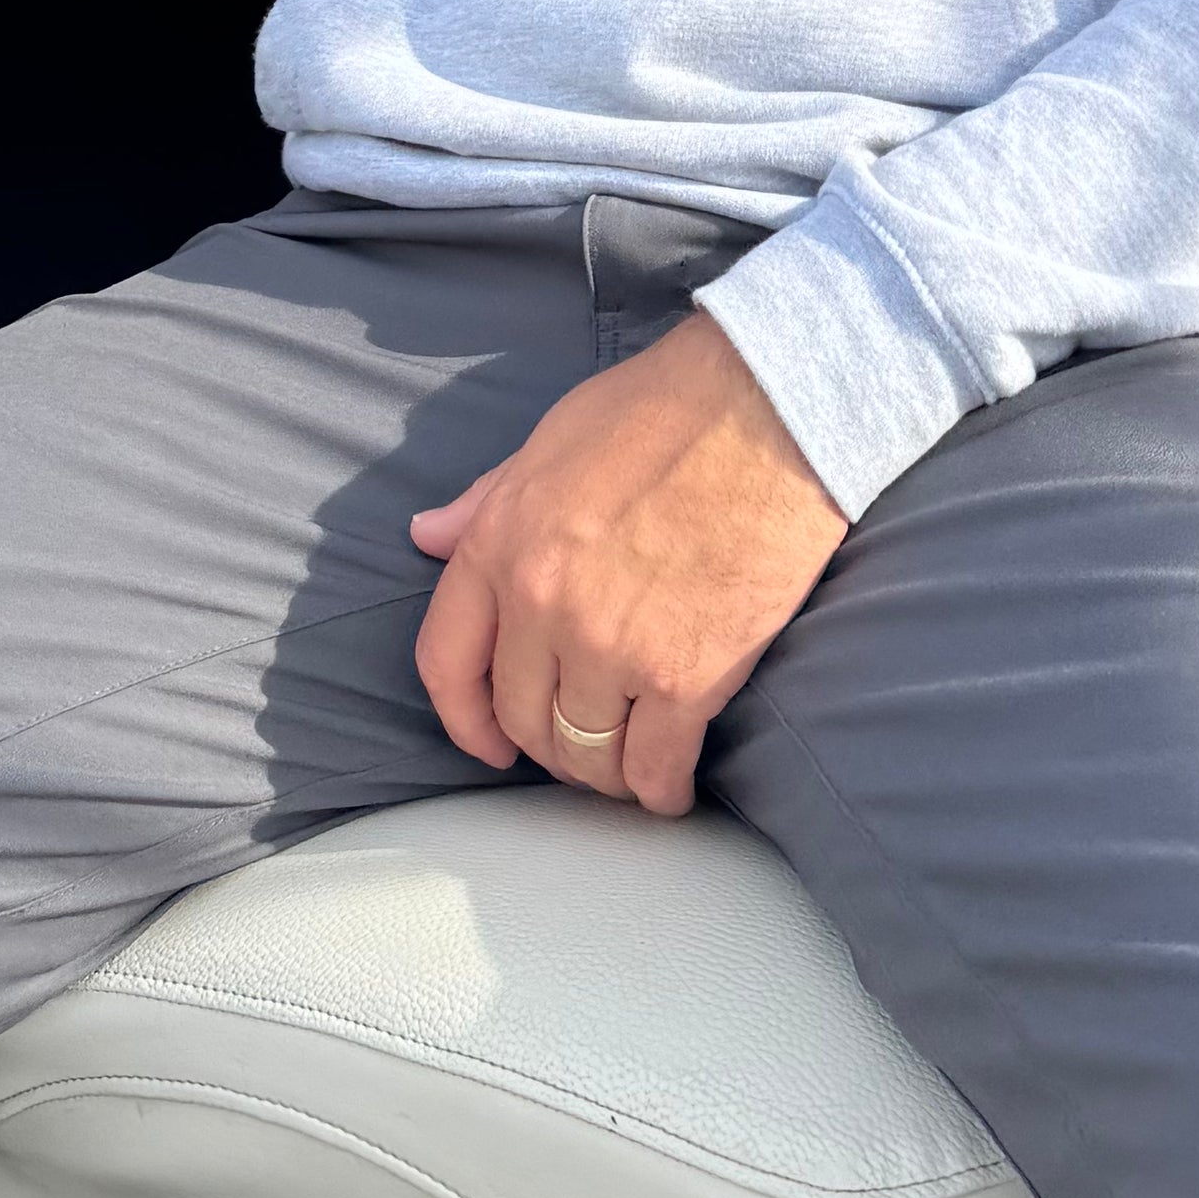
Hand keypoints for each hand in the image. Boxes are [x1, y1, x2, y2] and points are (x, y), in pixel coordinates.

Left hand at [412, 312, 846, 819]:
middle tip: (580, 749)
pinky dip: (660, 791)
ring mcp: (611, 647)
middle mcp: (543, 604)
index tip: (488, 744)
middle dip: (545, 746)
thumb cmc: (667, 406)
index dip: (464, 719)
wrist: (772, 406)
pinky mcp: (686, 677)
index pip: (446, 662)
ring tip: (627, 770)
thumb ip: (485, 501)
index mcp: (501, 543)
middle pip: (521, 718)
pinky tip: (670, 791)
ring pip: (585, 753)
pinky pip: (655, 766)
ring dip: (602, 774)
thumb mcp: (551, 439)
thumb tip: (426, 535)